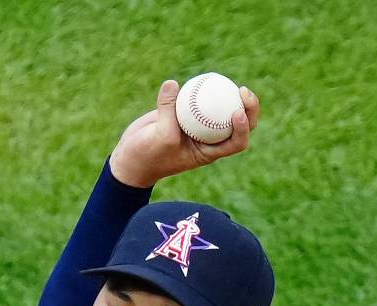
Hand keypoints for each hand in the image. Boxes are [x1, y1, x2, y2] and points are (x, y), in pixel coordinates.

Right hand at [108, 80, 260, 189]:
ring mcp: (198, 124)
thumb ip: (167, 111)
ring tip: (227, 80)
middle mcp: (208, 138)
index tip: (237, 112)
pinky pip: (198, 98)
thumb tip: (172, 83)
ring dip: (228, 94)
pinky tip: (205, 77)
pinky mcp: (185, 112)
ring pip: (219, 108)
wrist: (129, 157)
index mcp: (210, 152)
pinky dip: (202, 89)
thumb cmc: (148, 155)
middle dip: (247, 107)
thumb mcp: (160, 136)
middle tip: (243, 91)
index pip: (237, 142)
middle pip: (237, 122)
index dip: (243, 128)